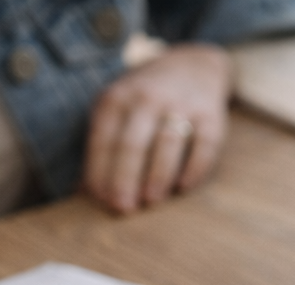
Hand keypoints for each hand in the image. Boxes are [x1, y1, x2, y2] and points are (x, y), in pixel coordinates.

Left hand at [84, 45, 232, 213]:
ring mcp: (181, 104)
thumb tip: (83, 191)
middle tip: (122, 208)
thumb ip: (104, 143)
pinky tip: (183, 187)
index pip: (104, 139)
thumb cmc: (146, 99)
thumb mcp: (118, 107)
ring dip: (157, 175)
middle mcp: (147, 97)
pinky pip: (204, 145)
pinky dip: (194, 168)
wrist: (193, 66)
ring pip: (167, 143)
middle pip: (132, 143)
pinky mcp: (211, 116)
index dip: (100, 171)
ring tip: (151, 201)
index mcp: (117, 97)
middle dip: (125, 178)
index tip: (100, 200)